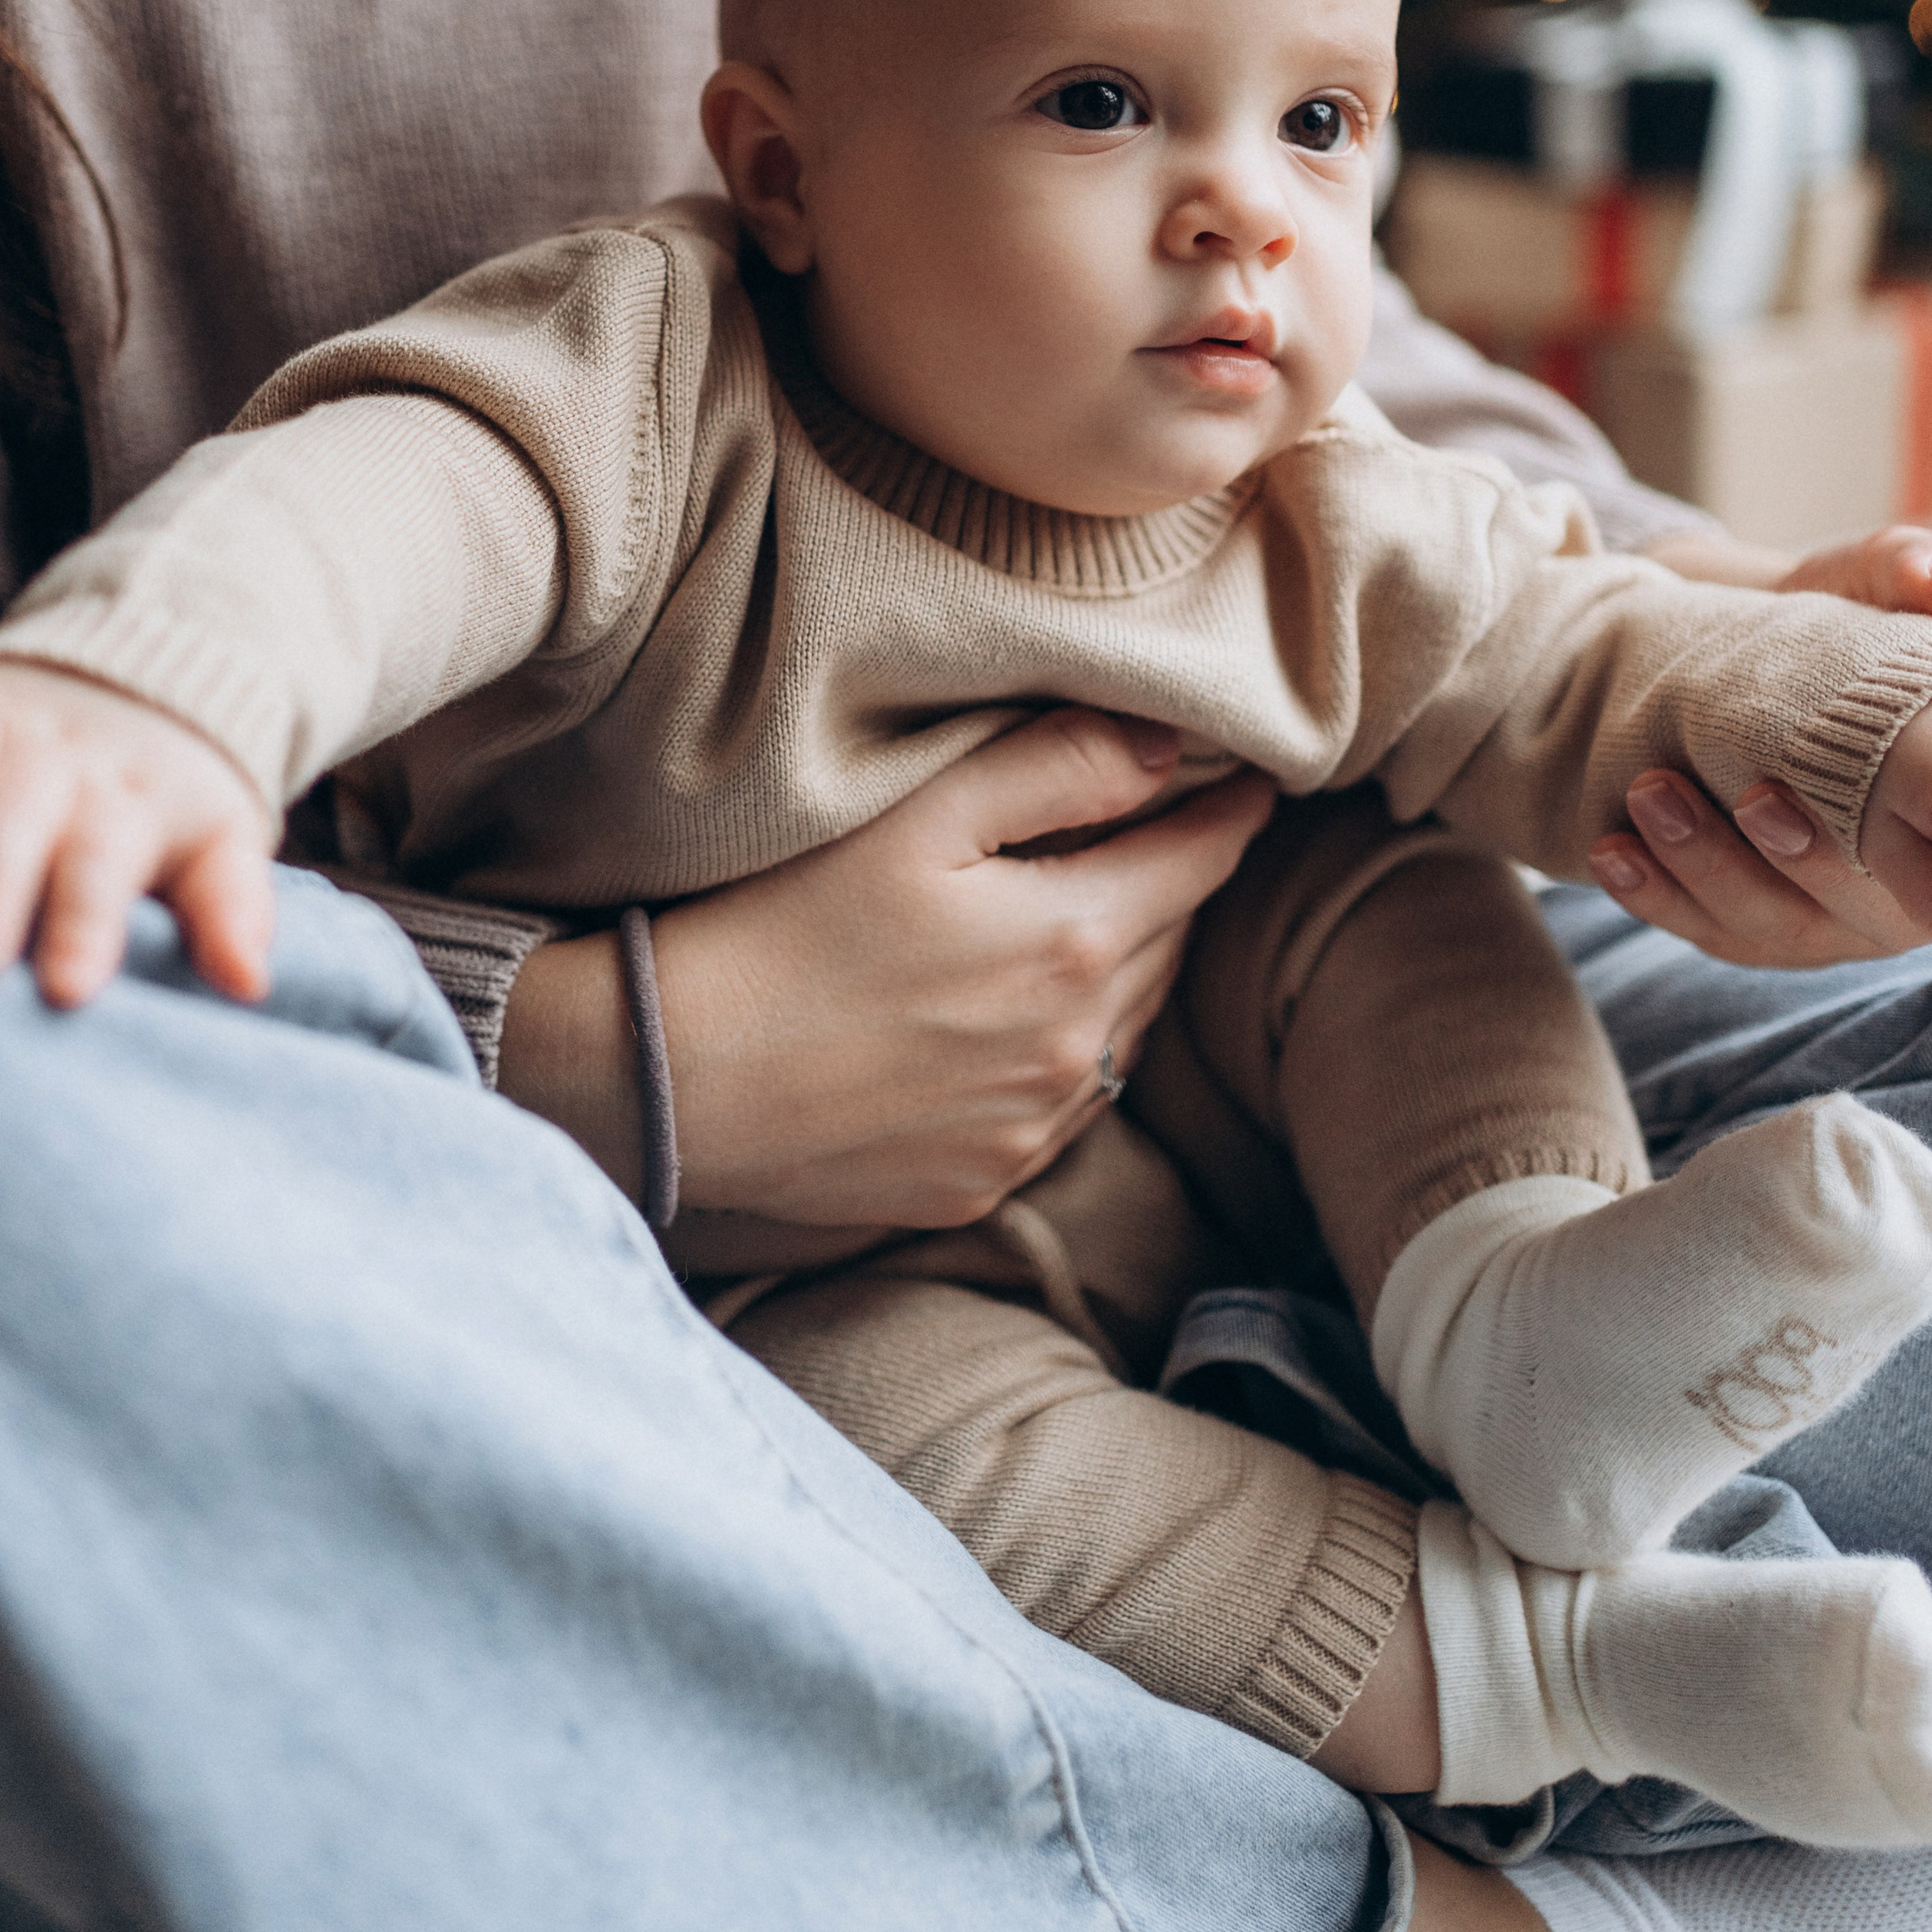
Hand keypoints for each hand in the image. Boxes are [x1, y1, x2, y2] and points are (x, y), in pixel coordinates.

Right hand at [0, 662, 273, 1005]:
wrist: (130, 673)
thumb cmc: (167, 799)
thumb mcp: (219, 842)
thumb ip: (231, 910)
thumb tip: (251, 986)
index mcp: (126, 801)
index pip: (103, 868)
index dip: (84, 925)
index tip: (68, 989)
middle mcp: (47, 764)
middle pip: (10, 827)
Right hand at [500, 709, 1273, 1236]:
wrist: (678, 1077)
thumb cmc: (785, 926)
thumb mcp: (920, 819)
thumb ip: (1056, 770)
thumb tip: (1170, 748)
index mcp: (1076, 942)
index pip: (1201, 861)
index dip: (1230, 812)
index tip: (1253, 781)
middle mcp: (1079, 1051)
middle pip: (1170, 945)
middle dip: (1173, 887)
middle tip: (1163, 836)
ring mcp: (1034, 1129)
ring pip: (1125, 1033)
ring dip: (1122, 974)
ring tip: (1083, 923)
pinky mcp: (984, 1183)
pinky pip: (1064, 1110)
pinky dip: (1062, 1057)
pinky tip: (1009, 1024)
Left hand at [1590, 518, 1931, 965]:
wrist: (1730, 647)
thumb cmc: (1822, 614)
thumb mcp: (1858, 579)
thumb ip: (1895, 568)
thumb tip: (1926, 572)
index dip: (1920, 862)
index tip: (1844, 805)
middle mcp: (1902, 884)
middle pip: (1865, 910)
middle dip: (1807, 861)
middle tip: (1756, 797)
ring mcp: (1824, 916)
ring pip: (1773, 927)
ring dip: (1709, 871)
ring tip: (1652, 796)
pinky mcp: (1750, 924)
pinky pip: (1707, 931)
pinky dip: (1655, 896)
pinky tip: (1611, 852)